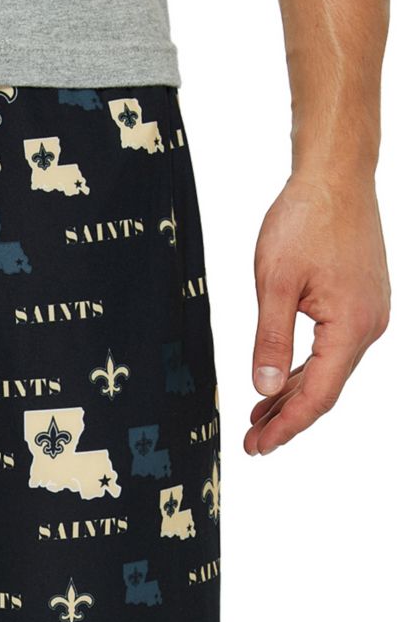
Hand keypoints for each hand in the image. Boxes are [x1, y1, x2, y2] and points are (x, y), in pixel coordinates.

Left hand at [245, 170, 390, 453]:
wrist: (337, 174)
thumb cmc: (307, 218)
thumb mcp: (276, 282)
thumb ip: (271, 339)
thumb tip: (265, 388)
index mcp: (351, 326)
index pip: (318, 395)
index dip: (288, 425)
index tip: (260, 447)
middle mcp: (368, 326)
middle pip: (326, 389)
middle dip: (288, 418)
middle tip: (253, 444)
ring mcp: (368, 314)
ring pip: (329, 371)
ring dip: (294, 396)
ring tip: (259, 420)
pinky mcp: (361, 303)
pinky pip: (333, 349)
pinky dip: (306, 369)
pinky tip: (282, 382)